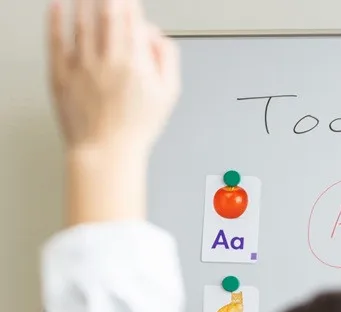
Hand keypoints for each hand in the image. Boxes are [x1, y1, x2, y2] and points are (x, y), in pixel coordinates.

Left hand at [48, 0, 179, 160]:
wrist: (106, 151)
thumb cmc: (135, 128)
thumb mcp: (168, 95)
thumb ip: (167, 60)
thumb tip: (157, 37)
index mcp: (136, 65)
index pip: (132, 22)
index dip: (129, 4)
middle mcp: (108, 61)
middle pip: (107, 16)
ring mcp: (82, 66)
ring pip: (82, 22)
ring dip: (83, 2)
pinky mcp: (61, 74)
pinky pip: (56, 39)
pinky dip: (56, 19)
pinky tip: (57, 6)